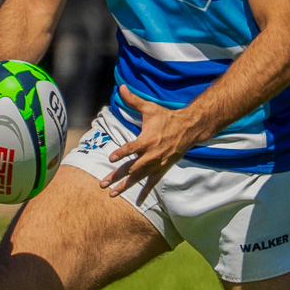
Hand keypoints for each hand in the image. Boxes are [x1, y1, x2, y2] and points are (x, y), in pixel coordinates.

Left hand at [101, 85, 206, 201]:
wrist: (188, 129)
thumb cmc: (166, 118)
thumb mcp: (150, 108)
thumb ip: (133, 100)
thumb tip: (120, 87)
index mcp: (148, 140)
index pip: (132, 147)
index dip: (122, 152)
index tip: (111, 158)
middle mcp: (152, 155)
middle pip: (131, 168)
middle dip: (116, 176)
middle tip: (101, 183)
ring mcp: (157, 164)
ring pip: (138, 178)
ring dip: (124, 186)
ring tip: (111, 193)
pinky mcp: (162, 169)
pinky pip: (152, 183)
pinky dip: (145, 192)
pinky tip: (138, 202)